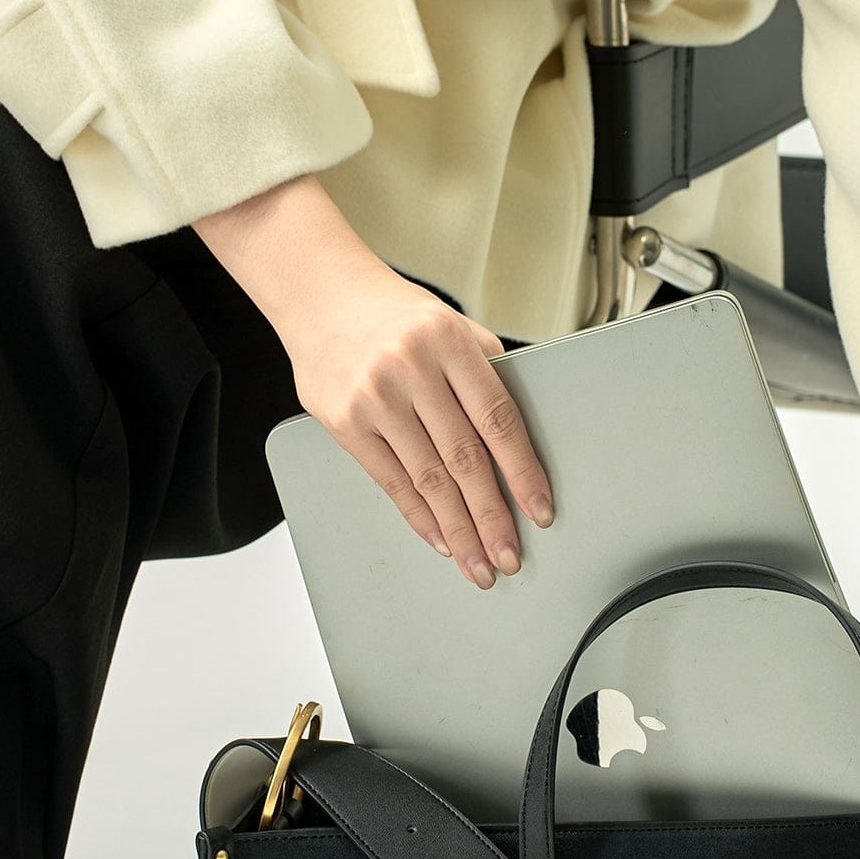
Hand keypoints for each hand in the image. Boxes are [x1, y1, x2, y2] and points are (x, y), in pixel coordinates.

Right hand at [190, 174, 552, 587]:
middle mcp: (410, 368)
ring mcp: (374, 397)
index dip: (522, 471)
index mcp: (448, 341)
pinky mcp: (345, 422)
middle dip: (492, 516)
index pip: (497, 418)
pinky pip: (390, 481)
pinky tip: (440, 538)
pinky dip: (419, 516)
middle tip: (509, 555)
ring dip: (458, 529)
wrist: (320, 296)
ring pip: (428, 478)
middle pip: (464, 458)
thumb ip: (485, 368)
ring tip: (478, 562)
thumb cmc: (392, 314)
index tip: (539, 509)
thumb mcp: (449, 323)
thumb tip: (520, 433)